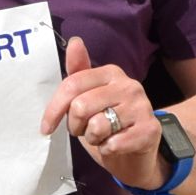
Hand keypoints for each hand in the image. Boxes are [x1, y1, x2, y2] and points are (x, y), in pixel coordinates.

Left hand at [39, 36, 168, 191]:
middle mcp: (129, 86)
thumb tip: (74, 41)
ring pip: (96, 126)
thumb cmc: (107, 123)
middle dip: (75, 126)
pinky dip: (107, 150)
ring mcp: (141, 107)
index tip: (46, 127)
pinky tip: (116, 146)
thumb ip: (78, 73)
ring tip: (102, 137)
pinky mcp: (149, 130)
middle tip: (84, 130)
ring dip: (93, 139)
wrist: (136, 153)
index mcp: (111, 73)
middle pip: (80, 106)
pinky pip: (112, 144)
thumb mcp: (88, 97)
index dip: (54, 109)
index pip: (72, 85)